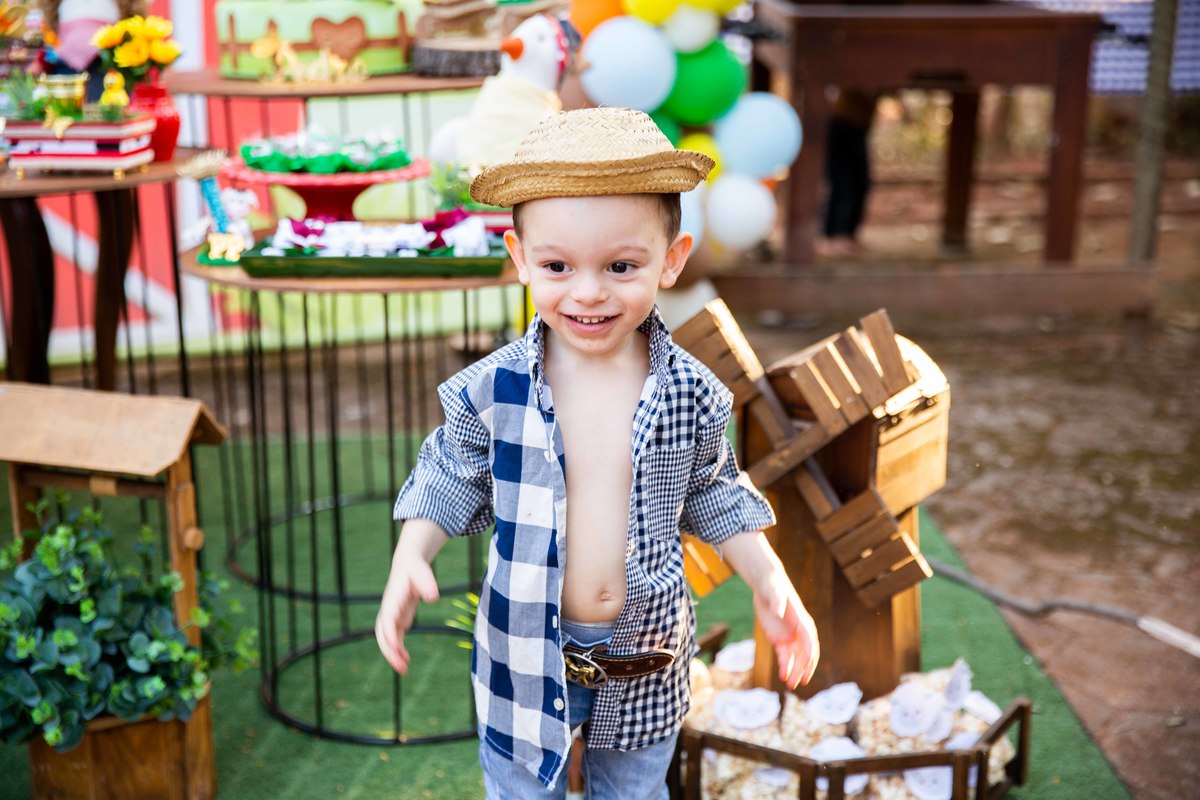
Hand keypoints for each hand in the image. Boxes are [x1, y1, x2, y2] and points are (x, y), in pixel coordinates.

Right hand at [375, 557, 439, 674]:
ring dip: (392, 655)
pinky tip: (406, 661)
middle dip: (389, 651)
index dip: (390, 634)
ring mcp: (391, 617)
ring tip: (404, 670)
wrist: (408, 567)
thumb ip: (428, 584)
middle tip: (401, 666)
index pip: (387, 619)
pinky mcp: (397, 621)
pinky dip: (398, 651)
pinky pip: (394, 639)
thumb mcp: (423, 573)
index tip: (397, 647)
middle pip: (382, 634)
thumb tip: (433, 598)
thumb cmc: (416, 570)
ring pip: (386, 639)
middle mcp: (388, 610)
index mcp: (392, 599)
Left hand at [752, 570, 819, 689]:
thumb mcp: (774, 590)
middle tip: (800, 682)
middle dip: (804, 669)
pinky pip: (784, 658)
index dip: (809, 655)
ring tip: (790, 686)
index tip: (806, 666)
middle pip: (806, 655)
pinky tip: (782, 676)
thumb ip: (776, 601)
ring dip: (795, 673)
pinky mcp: (780, 641)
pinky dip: (784, 667)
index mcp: (803, 621)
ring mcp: (791, 638)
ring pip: (796, 660)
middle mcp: (800, 632)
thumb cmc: (773, 586)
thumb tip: (777, 613)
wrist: (766, 586)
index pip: (810, 642)